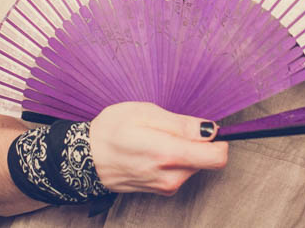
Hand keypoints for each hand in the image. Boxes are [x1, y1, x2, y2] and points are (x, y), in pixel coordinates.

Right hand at [89, 102, 227, 195]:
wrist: (84, 158)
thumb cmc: (112, 130)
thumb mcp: (145, 113)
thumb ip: (181, 124)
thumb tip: (211, 130)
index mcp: (169, 154)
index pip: (217, 157)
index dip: (220, 140)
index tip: (210, 128)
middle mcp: (171, 176)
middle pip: (207, 161)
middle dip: (197, 142)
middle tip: (172, 128)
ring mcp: (165, 187)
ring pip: (193, 166)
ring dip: (184, 151)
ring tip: (157, 137)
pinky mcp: (159, 190)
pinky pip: (179, 173)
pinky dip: (173, 160)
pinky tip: (152, 150)